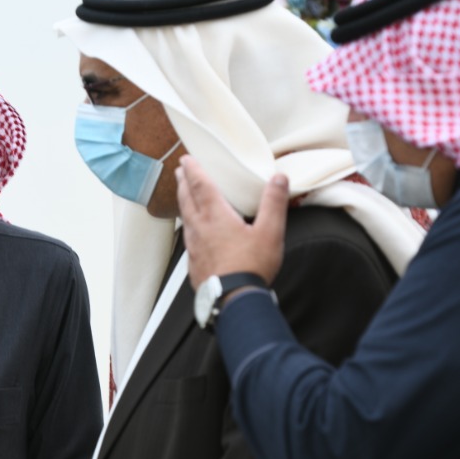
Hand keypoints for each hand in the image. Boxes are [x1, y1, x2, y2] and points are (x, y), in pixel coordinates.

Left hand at [176, 155, 287, 289]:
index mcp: (216, 216)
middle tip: (180, 171)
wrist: (234, 300)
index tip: (187, 158)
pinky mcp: (194, 263)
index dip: (194, 170)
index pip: (200, 185)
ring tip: (184, 196)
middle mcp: (200, 228)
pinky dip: (189, 226)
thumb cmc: (250, 267)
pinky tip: (194, 232)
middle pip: (186, 199)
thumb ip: (274, 203)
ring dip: (183, 203)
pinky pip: (188, 238)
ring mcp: (194, 247)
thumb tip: (279, 179)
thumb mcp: (270, 232)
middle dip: (183, 182)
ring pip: (185, 218)